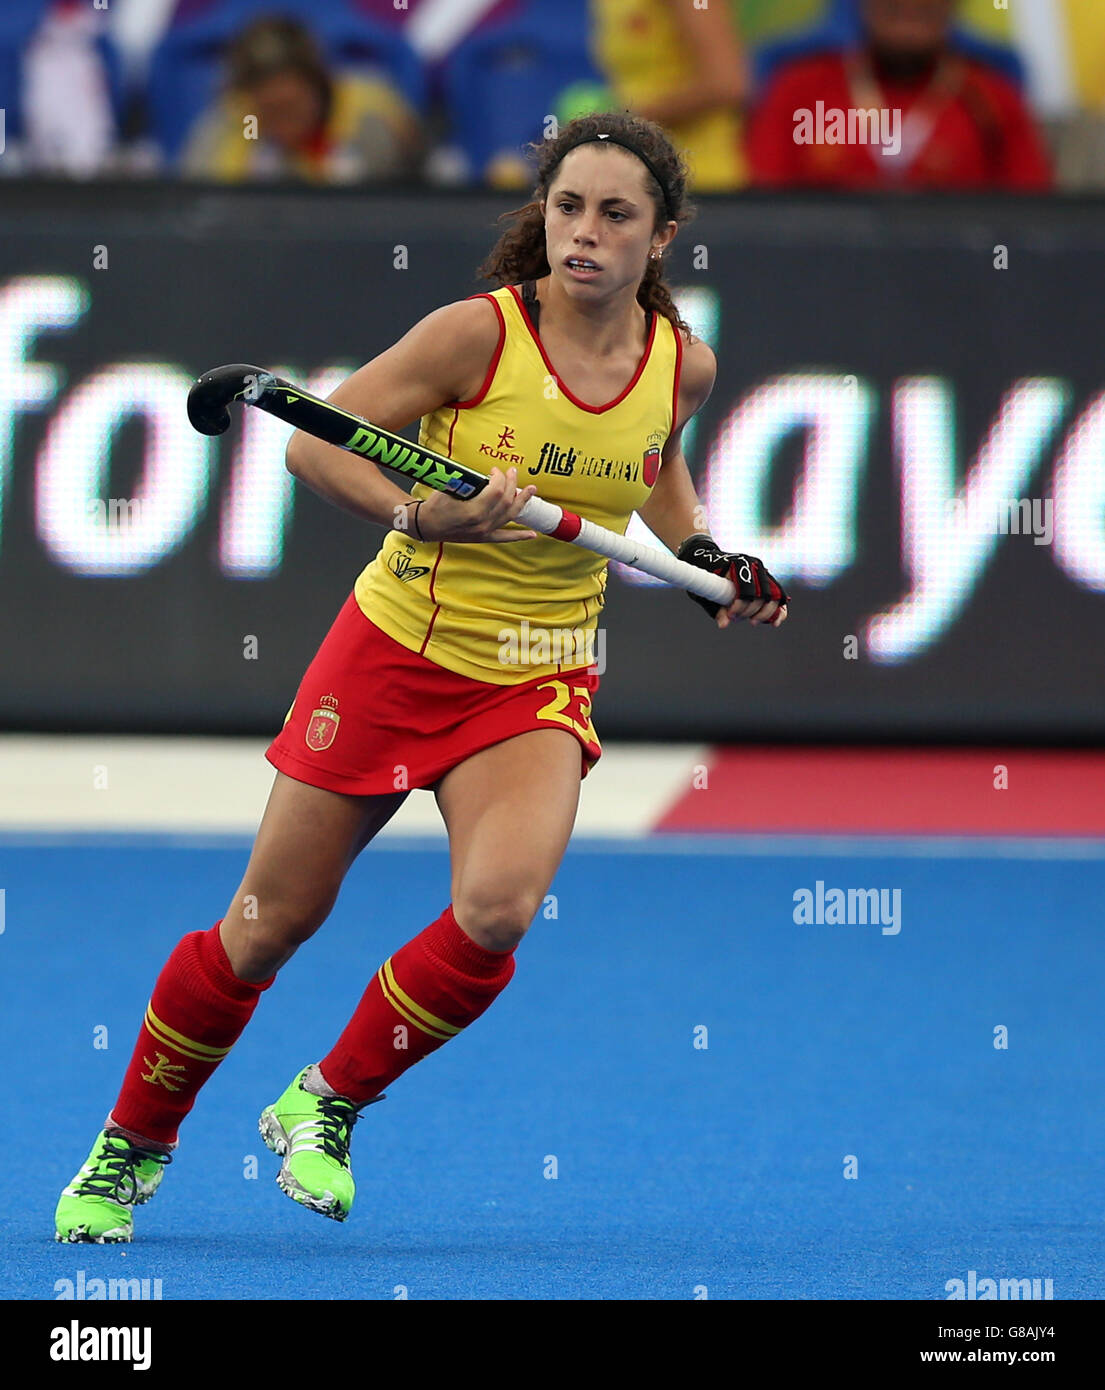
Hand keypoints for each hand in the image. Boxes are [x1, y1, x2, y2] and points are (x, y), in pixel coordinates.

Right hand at [416, 467, 538, 542]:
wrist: (425, 525)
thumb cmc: (435, 505)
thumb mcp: (450, 488)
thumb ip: (470, 483)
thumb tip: (486, 477)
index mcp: (473, 510)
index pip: (496, 490)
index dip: (499, 477)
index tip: (494, 470)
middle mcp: (482, 523)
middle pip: (505, 500)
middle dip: (511, 483)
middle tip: (512, 472)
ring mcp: (484, 532)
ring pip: (510, 515)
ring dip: (522, 501)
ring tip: (531, 490)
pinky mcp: (484, 538)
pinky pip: (505, 537)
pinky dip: (519, 536)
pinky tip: (532, 535)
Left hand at [676, 534, 788, 629]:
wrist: (710, 559)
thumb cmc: (707, 574)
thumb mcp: (707, 591)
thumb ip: (717, 607)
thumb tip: (723, 625)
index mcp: (739, 563)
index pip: (746, 588)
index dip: (740, 605)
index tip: (730, 615)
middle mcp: (755, 565)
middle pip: (762, 594)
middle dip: (750, 610)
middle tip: (736, 619)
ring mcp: (763, 572)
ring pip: (774, 596)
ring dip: (765, 613)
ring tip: (752, 622)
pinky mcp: (768, 581)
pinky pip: (779, 597)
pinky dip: (779, 611)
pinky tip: (774, 624)